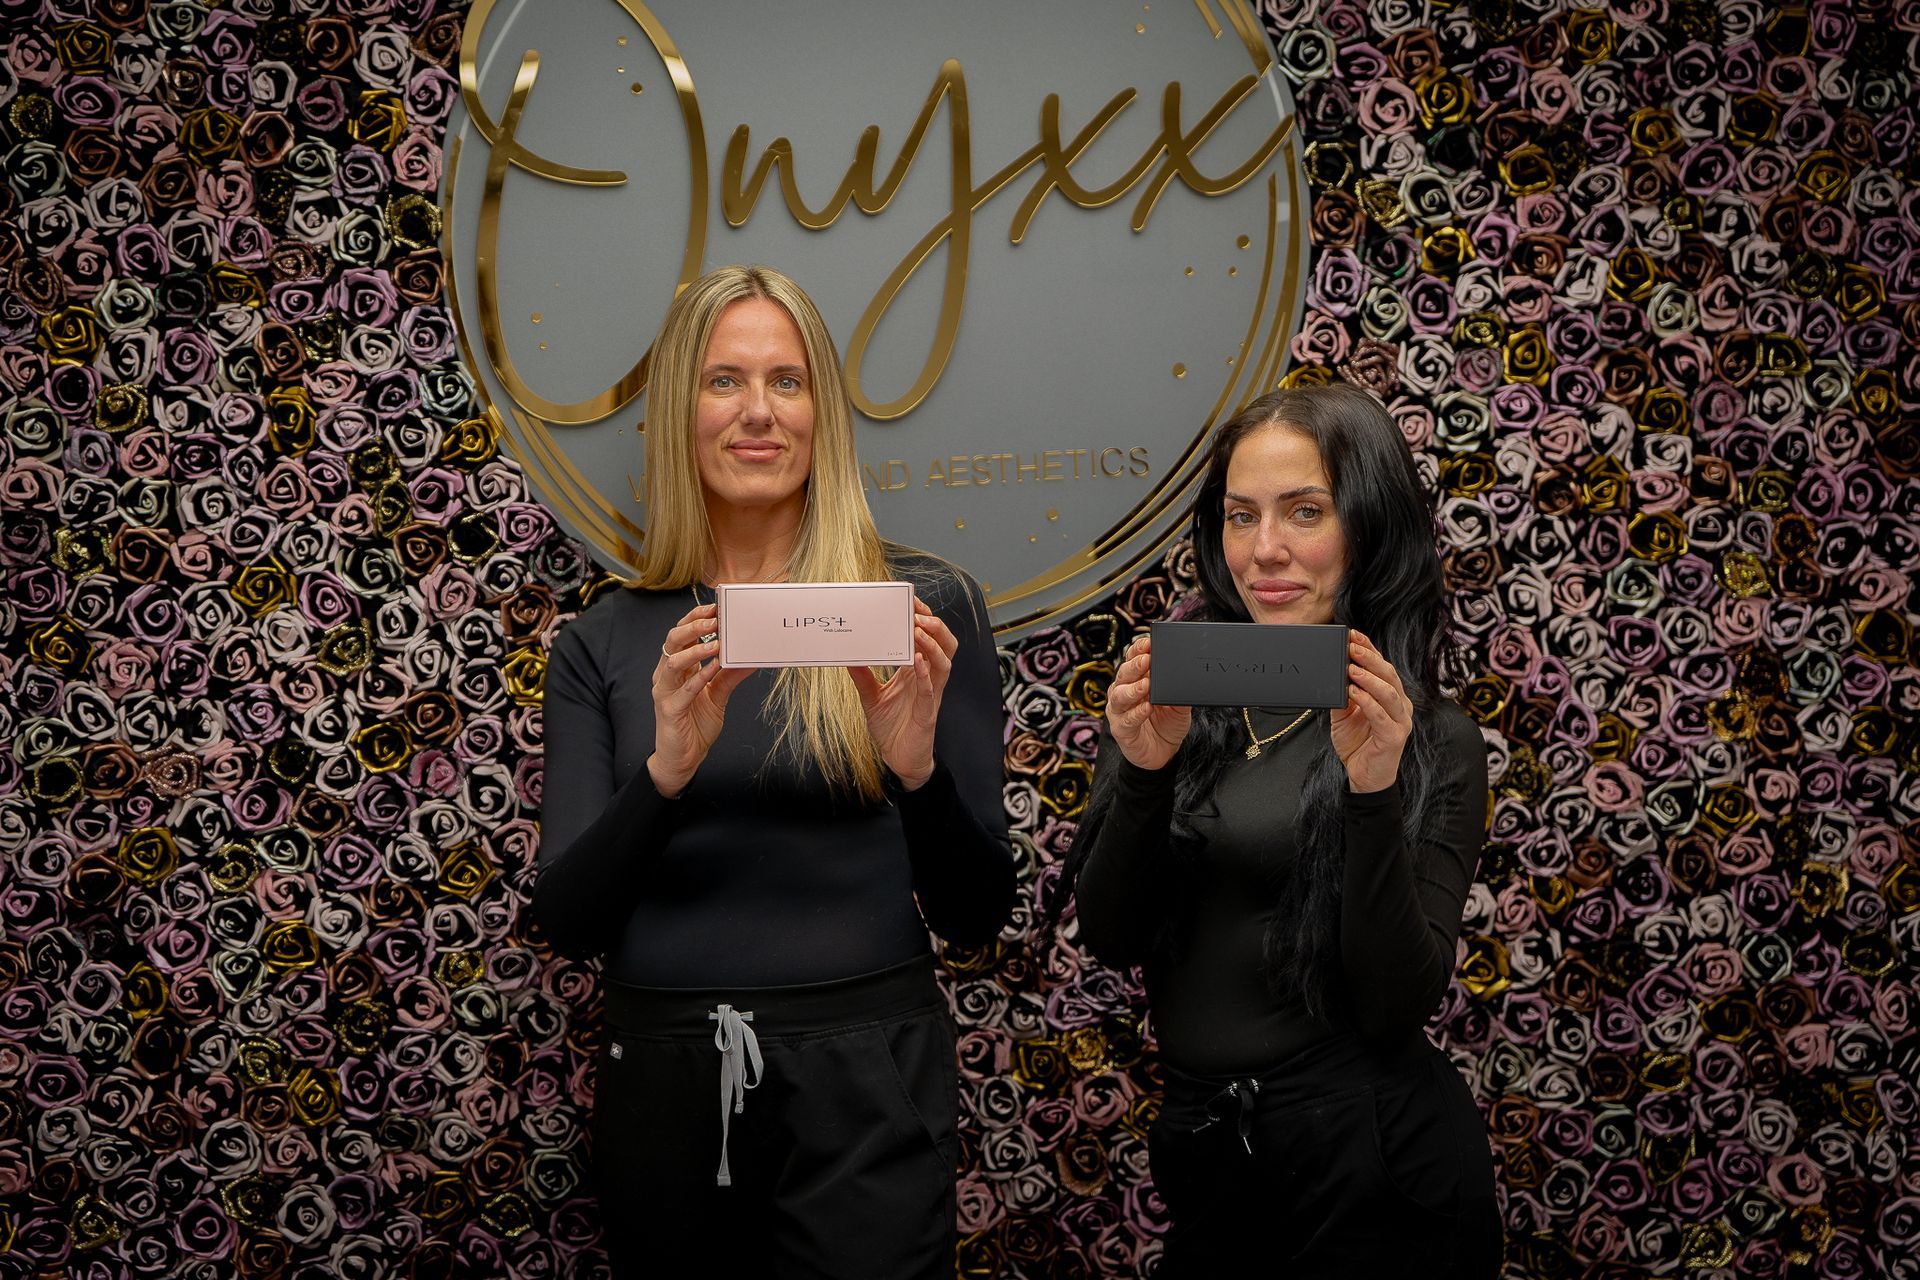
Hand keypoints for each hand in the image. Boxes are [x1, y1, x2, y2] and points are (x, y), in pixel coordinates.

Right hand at [648, 603, 752, 796]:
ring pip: (674, 661)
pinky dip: (699, 676)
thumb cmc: (695, 725)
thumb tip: (750, 658)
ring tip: (717, 641)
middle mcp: (667, 675)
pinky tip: (714, 667)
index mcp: (677, 668)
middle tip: (714, 618)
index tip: (714, 608)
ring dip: (696, 649)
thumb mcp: (717, 696)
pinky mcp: (669, 709)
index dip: (694, 619)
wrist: (682, 759)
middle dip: (693, 626)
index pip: (681, 635)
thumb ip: (729, 676)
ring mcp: (665, 691)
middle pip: (673, 641)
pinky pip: (684, 689)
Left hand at [849, 597, 955, 789]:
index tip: (913, 601)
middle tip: (919, 612)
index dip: (925, 619)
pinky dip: (925, 673)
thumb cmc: (892, 728)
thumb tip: (848, 656)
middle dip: (935, 626)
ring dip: (934, 644)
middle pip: (945, 645)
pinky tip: (916, 660)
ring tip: (920, 629)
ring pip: (944, 663)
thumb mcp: (871, 697)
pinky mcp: (927, 713)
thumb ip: (862, 677)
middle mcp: (929, 679)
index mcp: (918, 672)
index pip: (928, 639)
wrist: (899, 760)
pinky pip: (931, 690)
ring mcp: (931, 695)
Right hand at [1105, 635, 1190, 770]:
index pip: (1132, 660)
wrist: (1163, 754)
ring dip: (1133, 689)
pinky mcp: (1121, 730)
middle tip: (1147, 659)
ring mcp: (1119, 711)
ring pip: (1119, 695)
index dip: (1138, 650)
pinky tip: (1146, 708)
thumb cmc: (1167, 724)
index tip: (1148, 642)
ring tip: (1146, 684)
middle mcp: (1123, 692)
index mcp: (1135, 680)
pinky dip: (1136, 713)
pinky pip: (1126, 720)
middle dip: (1135, 665)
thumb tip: (1187, 678)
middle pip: (1124, 674)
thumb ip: (1179, 692)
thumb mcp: (1179, 706)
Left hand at [1329, 630, 1412, 793]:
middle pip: (1388, 675)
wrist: (1364, 777)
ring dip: (1369, 678)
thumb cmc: (1357, 744)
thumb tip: (1332, 675)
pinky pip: (1381, 716)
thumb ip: (1342, 696)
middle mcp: (1400, 705)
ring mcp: (1400, 721)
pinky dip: (1368, 702)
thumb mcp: (1344, 715)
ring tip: (1351, 668)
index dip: (1370, 649)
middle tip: (1351, 646)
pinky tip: (1354, 693)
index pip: (1382, 667)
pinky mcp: (1394, 737)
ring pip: (1388, 693)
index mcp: (1391, 696)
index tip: (1353, 635)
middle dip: (1369, 658)